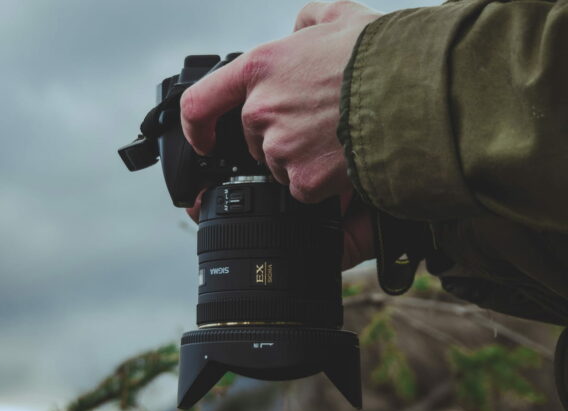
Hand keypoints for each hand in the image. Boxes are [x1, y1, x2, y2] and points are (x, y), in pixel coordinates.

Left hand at [183, 1, 379, 268]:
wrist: (418, 93)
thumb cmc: (382, 54)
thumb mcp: (340, 16)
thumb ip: (307, 22)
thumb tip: (299, 32)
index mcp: (261, 68)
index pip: (200, 103)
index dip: (197, 128)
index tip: (204, 142)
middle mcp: (262, 110)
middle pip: (255, 139)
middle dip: (280, 138)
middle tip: (320, 127)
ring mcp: (281, 148)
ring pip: (280, 165)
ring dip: (303, 159)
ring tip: (339, 140)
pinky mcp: (303, 180)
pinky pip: (304, 189)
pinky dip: (322, 183)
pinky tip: (345, 162)